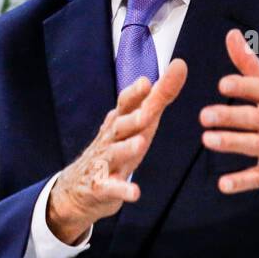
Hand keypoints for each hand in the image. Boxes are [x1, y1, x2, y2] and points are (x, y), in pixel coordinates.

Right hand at [47, 58, 187, 243]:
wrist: (79, 186)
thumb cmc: (116, 146)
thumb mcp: (138, 121)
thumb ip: (159, 96)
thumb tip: (180, 65)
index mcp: (120, 121)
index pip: (126, 103)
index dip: (135, 93)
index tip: (146, 81)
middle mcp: (111, 138)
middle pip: (121, 126)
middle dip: (133, 118)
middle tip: (148, 112)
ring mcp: (104, 162)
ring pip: (115, 154)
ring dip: (127, 149)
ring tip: (140, 144)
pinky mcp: (101, 186)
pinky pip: (112, 188)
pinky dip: (122, 190)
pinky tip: (135, 192)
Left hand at [201, 29, 258, 216]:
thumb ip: (250, 66)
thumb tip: (232, 34)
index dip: (245, 87)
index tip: (222, 84)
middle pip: (258, 119)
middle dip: (231, 117)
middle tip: (203, 115)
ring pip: (258, 146)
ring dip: (232, 143)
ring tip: (207, 140)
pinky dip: (242, 181)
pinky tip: (222, 184)